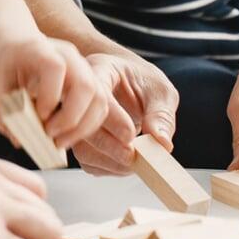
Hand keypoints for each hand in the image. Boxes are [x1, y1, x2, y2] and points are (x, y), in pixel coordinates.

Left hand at [0, 35, 109, 153]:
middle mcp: (69, 56)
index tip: (38, 115)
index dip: (49, 95)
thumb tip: (18, 140)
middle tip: (49, 135)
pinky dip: (87, 126)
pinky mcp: (91, 82)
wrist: (18, 44)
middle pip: (86, 85)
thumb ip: (3, 109)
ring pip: (99, 99)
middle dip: (71, 118)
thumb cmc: (6, 63)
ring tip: (58, 142)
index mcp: (41, 49)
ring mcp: (84, 68)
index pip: (55, 68)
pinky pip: (100, 107)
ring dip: (82, 128)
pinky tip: (66, 136)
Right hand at [70, 52, 180, 175]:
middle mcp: (80, 93)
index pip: (96, 95)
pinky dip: (105, 168)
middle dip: (109, 145)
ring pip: (80, 145)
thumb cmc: (143, 82)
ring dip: (108, 160)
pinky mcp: (79, 138)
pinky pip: (86, 160)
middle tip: (133, 156)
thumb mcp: (160, 91)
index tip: (132, 135)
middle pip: (83, 123)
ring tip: (132, 161)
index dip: (113, 119)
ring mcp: (76, 116)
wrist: (128, 82)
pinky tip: (123, 163)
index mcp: (100, 70)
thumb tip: (162, 144)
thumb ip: (161, 115)